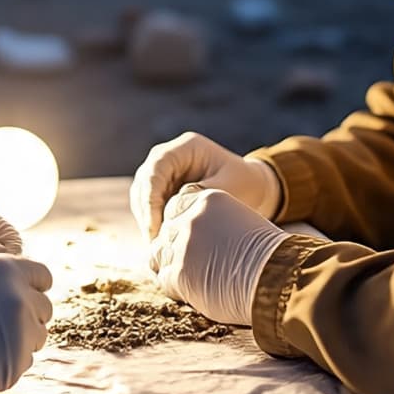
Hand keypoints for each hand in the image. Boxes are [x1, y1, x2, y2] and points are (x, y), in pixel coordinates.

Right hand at [0, 254, 53, 393]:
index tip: (22, 298)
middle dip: (29, 315)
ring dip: (21, 338)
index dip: (33, 287)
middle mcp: (21, 296)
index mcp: (8, 268)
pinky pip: (25, 360)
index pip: (43, 276)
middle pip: (44, 307)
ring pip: (38, 335)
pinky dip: (10, 360)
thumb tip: (22, 289)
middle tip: (3, 325)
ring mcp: (23, 330)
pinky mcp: (18, 361)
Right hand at [130, 131, 282, 239]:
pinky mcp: (163, 188)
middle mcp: (169, 156)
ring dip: (146, 219)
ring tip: (155, 246)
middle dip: (146, 212)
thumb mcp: (229, 187)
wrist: (251, 186)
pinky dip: (151, 223)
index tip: (154, 226)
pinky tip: (159, 243)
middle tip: (153, 242)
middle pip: (144, 181)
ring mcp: (164, 171)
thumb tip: (172, 209)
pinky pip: (149, 205)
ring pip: (141, 194)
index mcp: (186, 147)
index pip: (157, 168)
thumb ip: (201, 194)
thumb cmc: (244, 183)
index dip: (151, 197)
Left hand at [149, 186, 291, 325]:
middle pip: (164, 231)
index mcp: (206, 200)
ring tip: (190, 280)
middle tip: (190, 265)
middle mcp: (190, 218)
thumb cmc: (269, 255)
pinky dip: (174, 288)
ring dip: (169, 267)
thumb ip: (214, 221)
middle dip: (172, 247)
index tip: (188, 239)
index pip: (174, 206)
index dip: (177, 224)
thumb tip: (200, 236)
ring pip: (158, 255)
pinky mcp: (178, 274)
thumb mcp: (240, 221)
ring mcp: (181, 246)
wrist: (279, 278)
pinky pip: (163, 280)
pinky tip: (192, 294)